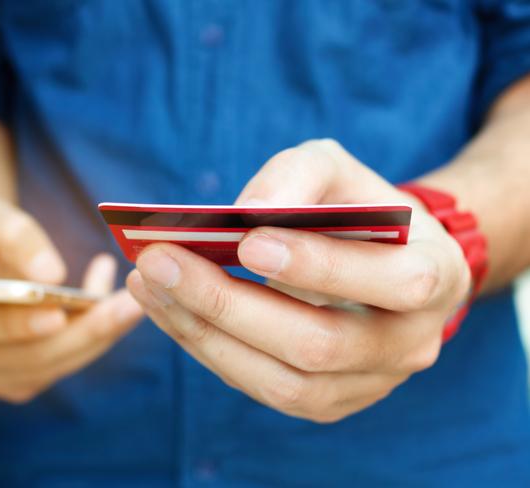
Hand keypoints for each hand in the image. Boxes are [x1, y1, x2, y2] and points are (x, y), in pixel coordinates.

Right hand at [0, 196, 142, 402]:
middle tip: (128, 306)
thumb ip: (15, 238)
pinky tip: (118, 305)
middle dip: (83, 331)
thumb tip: (50, 274)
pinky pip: (67, 362)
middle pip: (28, 356)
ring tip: (133, 301)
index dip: (16, 325)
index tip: (57, 314)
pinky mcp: (25, 378)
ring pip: (56, 363)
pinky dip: (96, 337)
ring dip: (100, 334)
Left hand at [127, 139, 470, 421]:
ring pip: (283, 382)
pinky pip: (263, 388)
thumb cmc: (357, 208)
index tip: (247, 239)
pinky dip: (209, 349)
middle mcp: (411, 343)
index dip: (319, 266)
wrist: (379, 263)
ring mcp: (369, 383)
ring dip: (205, 332)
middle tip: (161, 261)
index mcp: (435, 275)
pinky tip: (169, 310)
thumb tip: (247, 213)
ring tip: (150, 284)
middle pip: (319, 344)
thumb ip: (299, 178)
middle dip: (230, 303)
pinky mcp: (328, 401)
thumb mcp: (337, 171)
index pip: (393, 282)